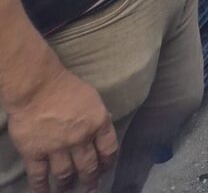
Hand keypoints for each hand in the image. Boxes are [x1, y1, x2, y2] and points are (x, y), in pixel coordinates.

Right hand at [6, 59, 117, 192]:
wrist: (37, 87)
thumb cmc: (67, 86)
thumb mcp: (93, 98)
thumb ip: (98, 115)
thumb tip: (104, 125)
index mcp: (98, 124)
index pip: (109, 149)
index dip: (108, 162)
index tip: (105, 167)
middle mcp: (81, 140)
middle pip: (88, 166)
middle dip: (91, 179)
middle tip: (91, 187)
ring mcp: (57, 148)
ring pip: (65, 174)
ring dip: (67, 184)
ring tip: (68, 189)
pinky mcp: (35, 153)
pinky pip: (39, 176)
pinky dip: (41, 188)